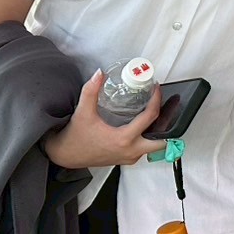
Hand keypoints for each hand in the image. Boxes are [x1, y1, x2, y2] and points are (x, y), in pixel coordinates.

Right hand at [43, 70, 163, 169]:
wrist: (65, 156)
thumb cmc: (74, 138)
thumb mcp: (83, 112)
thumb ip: (91, 91)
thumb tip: (99, 73)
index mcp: (124, 139)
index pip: (150, 117)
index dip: (156, 100)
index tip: (157, 89)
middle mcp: (131, 151)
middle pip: (162, 140)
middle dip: (168, 123)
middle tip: (169, 106)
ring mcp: (130, 157)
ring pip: (155, 146)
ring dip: (160, 130)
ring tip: (160, 112)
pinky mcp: (126, 159)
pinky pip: (145, 148)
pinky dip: (149, 136)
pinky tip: (145, 124)